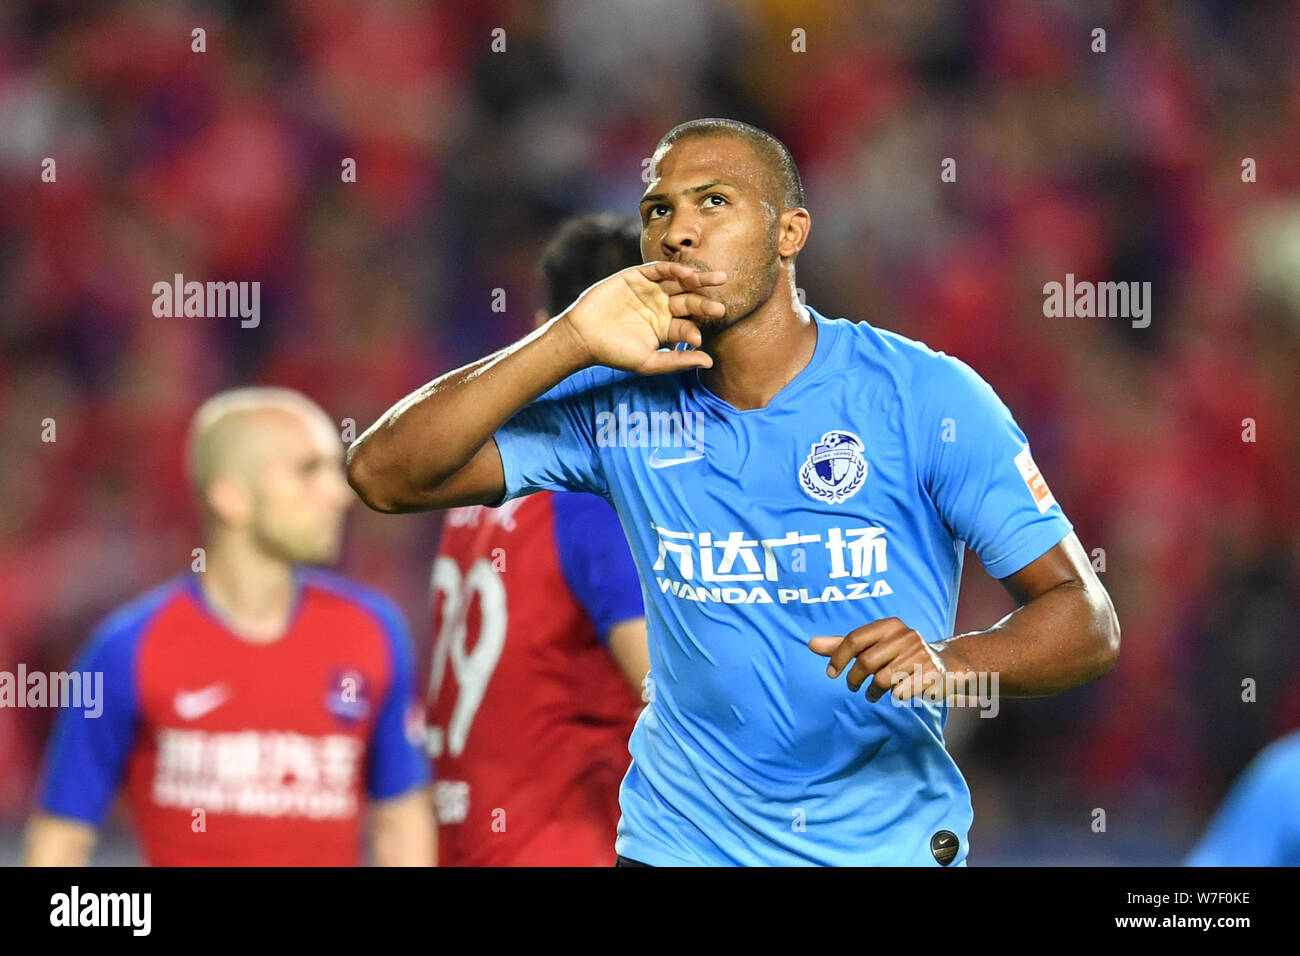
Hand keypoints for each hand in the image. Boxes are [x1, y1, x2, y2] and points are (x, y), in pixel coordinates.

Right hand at [556, 261, 725, 374]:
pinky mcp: (637, 276)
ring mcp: (651, 291)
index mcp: (667, 328)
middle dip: (705, 304)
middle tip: (720, 308)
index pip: (688, 326)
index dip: (694, 331)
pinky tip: (686, 274)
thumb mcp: (649, 362)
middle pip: (690, 302)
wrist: (584, 336)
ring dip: (698, 280)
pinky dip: (673, 270)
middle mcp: (662, 307)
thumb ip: (678, 361)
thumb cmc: (615, 353)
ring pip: (680, 283)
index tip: (697, 339)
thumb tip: (710, 362)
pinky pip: (659, 270)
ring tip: (716, 281)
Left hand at [808, 618, 966, 703]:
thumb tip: (811, 644)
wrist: (945, 663)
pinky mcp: (931, 674)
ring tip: (872, 694)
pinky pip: (901, 692)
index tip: (831, 673)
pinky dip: (894, 696)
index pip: (854, 639)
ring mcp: (920, 655)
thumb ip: (843, 645)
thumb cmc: (900, 654)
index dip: (838, 658)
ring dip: (872, 691)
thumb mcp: (873, 644)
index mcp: (889, 625)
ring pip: (882, 679)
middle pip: (866, 662)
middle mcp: (905, 636)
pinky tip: (896, 694)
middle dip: (854, 679)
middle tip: (853, 687)